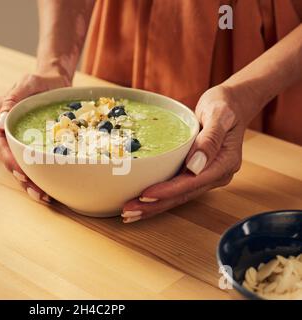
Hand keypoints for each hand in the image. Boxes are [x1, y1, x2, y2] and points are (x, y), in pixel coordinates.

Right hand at [0, 73, 69, 203]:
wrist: (54, 79)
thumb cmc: (42, 79)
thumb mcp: (28, 83)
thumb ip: (12, 100)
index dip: (9, 159)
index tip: (22, 172)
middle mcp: (1, 129)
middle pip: (6, 157)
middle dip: (20, 176)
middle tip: (37, 191)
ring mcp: (13, 138)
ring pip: (16, 163)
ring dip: (28, 181)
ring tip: (43, 196)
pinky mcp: (26, 143)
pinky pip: (28, 161)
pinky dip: (36, 175)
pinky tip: (47, 188)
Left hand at [122, 85, 245, 222]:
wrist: (232, 104)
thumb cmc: (225, 105)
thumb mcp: (220, 114)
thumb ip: (210, 139)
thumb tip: (195, 166)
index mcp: (224, 163)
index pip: (192, 182)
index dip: (167, 191)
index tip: (145, 195)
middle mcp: (216, 175)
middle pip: (182, 196)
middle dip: (154, 206)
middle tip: (128, 212)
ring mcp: (206, 176)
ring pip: (177, 197)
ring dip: (153, 206)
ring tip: (129, 213)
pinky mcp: (196, 174)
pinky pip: (176, 189)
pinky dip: (158, 197)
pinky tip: (141, 202)